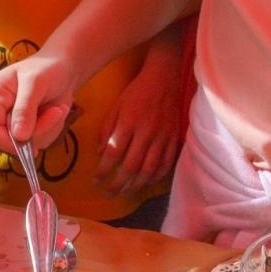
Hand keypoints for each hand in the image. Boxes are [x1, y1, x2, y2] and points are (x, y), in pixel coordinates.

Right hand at [0, 50, 75, 154]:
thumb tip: (19, 137)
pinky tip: (56, 113)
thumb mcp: (36, 82)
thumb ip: (25, 108)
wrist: (62, 68)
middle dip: (38, 131)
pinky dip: (51, 131)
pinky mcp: (24, 129)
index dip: (9, 143)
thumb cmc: (47, 68)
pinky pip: (36, 142)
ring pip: (26, 144)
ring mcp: (10, 122)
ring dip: (48, 130)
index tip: (33, 146)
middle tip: (58, 112)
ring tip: (58, 109)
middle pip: (9, 141)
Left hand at [93, 43, 181, 196]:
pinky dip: (156, 177)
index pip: (113, 153)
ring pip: (149, 169)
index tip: (96, 180)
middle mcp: (145, 133)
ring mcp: (162, 137)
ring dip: (135, 185)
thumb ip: (106, 129)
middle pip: (130, 166)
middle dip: (117, 184)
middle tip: (108, 193)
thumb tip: (100, 154)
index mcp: (128, 123)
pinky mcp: (174, 139)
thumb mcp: (116, 106)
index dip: (104, 170)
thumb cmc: (137, 92)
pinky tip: (146, 183)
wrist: (165, 79)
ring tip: (125, 193)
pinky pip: (166, 163)